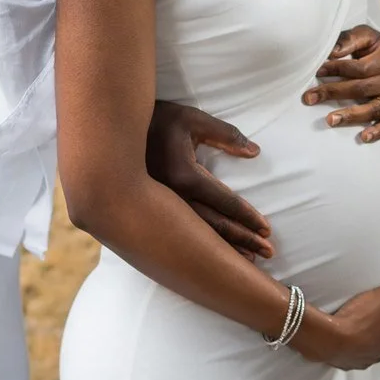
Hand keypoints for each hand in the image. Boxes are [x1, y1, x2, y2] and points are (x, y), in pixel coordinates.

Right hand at [146, 101, 273, 259]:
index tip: (267, 229)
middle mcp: (172, 198)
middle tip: (269, 252)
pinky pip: (183, 232)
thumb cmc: (157, 120)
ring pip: (198, 236)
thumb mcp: (192, 120)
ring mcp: (160, 207)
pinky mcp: (152, 211)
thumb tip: (254, 152)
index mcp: (184, 176)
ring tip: (250, 259)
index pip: (224, 201)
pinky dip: (203, 246)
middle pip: (215, 226)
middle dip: (244, 240)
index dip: (248, 216)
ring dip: (226, 248)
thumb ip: (226, 135)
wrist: (111, 132)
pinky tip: (215, 255)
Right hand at [295, 264, 379, 369]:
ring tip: (346, 321)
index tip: (373, 303)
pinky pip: (346, 352)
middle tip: (358, 311)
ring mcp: (363, 360)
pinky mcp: (345, 364)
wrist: (329, 338)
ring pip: (362, 344)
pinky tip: (337, 333)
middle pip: (379, 334)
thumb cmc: (357, 319)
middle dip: (370, 324)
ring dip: (356, 335)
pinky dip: (343, 344)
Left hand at [302, 25, 379, 141]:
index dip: (336, 69)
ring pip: (372, 108)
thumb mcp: (367, 36)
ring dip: (350, 115)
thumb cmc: (378, 48)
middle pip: (361, 88)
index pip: (358, 67)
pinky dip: (377, 132)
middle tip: (309, 98)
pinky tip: (363, 137)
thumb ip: (349, 40)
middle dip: (333, 92)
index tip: (317, 72)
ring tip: (330, 120)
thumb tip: (329, 52)